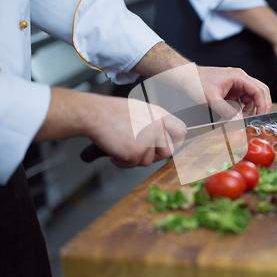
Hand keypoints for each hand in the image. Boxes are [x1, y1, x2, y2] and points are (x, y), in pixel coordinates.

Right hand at [35, 88, 186, 167]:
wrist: (95, 114)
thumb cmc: (113, 112)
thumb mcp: (141, 111)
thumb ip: (154, 124)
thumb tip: (162, 139)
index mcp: (160, 114)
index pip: (181, 130)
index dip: (176, 141)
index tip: (168, 146)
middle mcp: (158, 126)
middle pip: (167, 151)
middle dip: (154, 156)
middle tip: (139, 153)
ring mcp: (149, 139)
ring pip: (149, 161)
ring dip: (134, 159)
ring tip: (121, 147)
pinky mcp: (137, 151)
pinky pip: (133, 165)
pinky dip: (122, 162)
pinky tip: (114, 152)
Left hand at [132, 42, 271, 117]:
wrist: (186, 77)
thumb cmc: (196, 81)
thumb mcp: (211, 98)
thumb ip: (226, 111)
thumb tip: (238, 122)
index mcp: (238, 76)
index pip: (258, 89)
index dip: (263, 104)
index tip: (261, 116)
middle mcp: (240, 79)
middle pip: (260, 91)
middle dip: (261, 106)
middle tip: (258, 119)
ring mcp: (237, 84)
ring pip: (253, 97)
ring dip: (251, 109)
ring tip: (242, 118)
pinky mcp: (232, 90)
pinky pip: (243, 100)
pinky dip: (242, 109)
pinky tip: (236, 115)